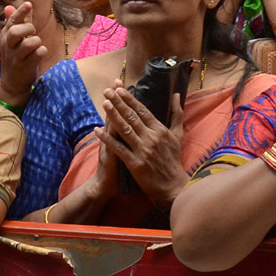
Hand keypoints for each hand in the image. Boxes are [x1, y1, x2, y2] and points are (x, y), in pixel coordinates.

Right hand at [0, 2, 46, 100]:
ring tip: (36, 46)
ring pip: (29, 43)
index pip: (12, 21)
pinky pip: (38, 53)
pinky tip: (39, 54)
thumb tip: (9, 7)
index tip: (29, 4)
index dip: (21, 12)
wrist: (13, 82)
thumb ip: (14, 23)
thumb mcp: (12, 40)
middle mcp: (8, 45)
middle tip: (32, 33)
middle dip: (28, 28)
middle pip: (15, 31)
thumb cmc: (15, 56)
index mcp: (5, 36)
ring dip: (37, 42)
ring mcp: (16, 56)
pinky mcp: (25, 66)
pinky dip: (42, 51)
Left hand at [96, 82, 189, 208]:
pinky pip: (118, 148)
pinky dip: (107, 138)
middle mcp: (151, 138)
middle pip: (132, 117)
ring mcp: (143, 150)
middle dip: (119, 103)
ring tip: (104, 103)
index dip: (130, 100)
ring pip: (125, 129)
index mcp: (160, 130)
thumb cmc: (174, 159)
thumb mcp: (178, 135)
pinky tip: (98, 130)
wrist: (173, 185)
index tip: (120, 89)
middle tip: (108, 91)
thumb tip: (177, 94)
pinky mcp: (135, 163)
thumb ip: (177, 113)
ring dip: (113, 115)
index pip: (143, 111)